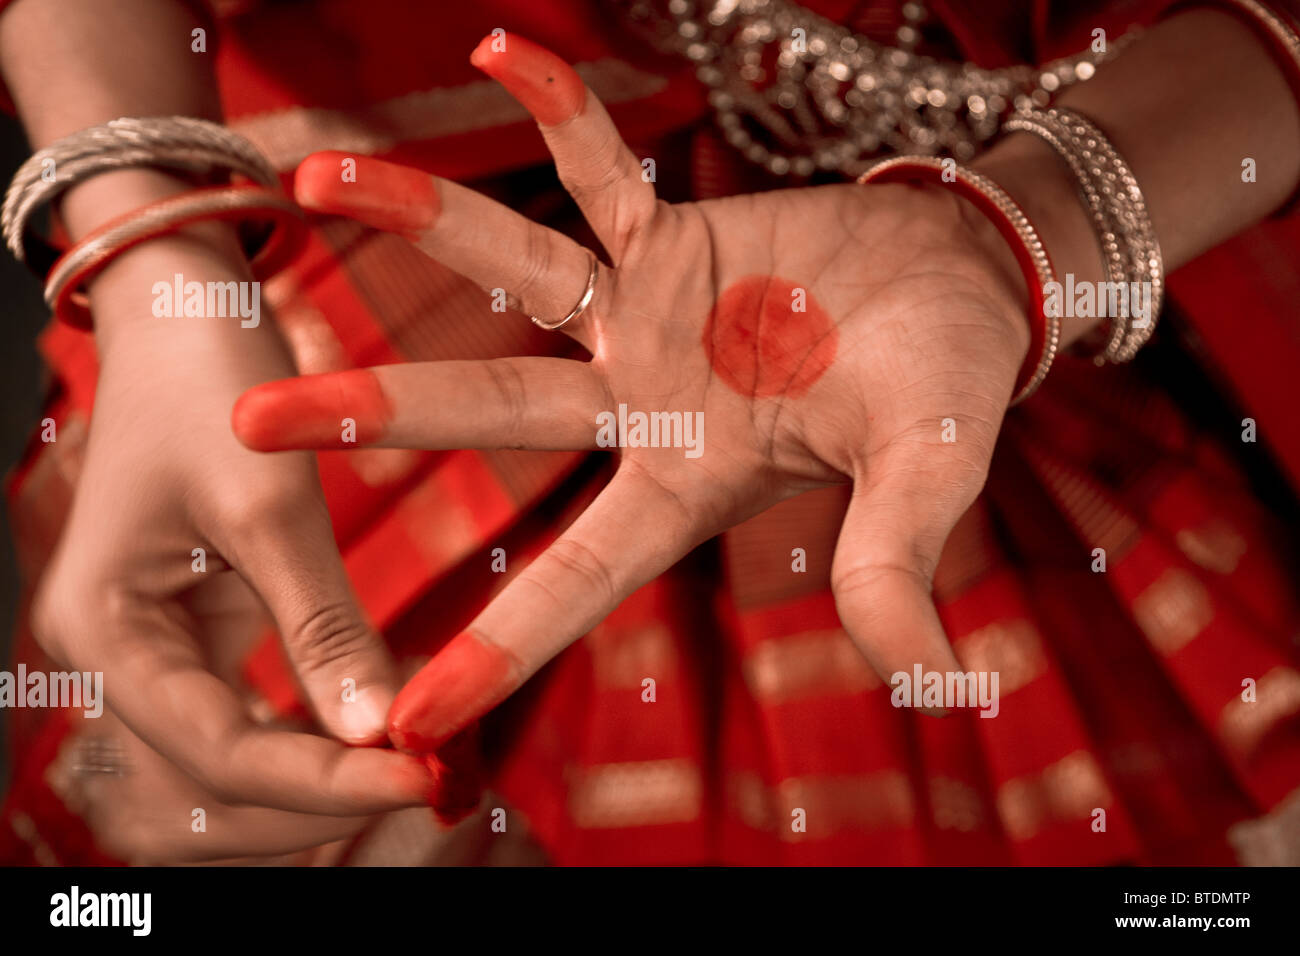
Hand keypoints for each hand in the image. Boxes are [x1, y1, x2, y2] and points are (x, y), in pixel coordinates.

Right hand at [33, 227, 437, 812]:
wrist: (185, 308)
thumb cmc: (211, 381)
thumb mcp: (268, 503)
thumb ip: (320, 626)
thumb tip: (377, 735)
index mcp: (102, 628)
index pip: (218, 753)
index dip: (325, 784)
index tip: (423, 778)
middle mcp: (117, 655)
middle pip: (214, 786)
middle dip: (319, 800)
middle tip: (430, 784)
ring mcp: (156, 648)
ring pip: (233, 768)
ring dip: (318, 782)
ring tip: (416, 767)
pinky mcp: (199, 632)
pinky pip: (253, 719)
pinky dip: (317, 735)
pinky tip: (387, 721)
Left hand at [233, 34, 1031, 753]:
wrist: (962, 282)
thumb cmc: (952, 384)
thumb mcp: (931, 471)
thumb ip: (902, 556)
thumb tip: (927, 673)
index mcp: (693, 479)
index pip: (581, 571)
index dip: (500, 642)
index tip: (406, 718)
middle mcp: (644, 404)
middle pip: (490, 415)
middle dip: (376, 415)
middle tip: (246, 423)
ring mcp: (643, 317)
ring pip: (515, 272)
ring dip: (424, 221)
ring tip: (318, 177)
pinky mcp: (666, 238)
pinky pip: (600, 168)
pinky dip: (561, 112)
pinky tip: (501, 49)